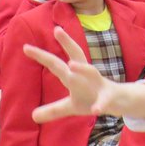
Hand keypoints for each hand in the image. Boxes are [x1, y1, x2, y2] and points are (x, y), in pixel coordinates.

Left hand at [23, 27, 144, 122]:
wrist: (119, 102)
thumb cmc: (92, 99)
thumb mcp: (71, 106)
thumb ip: (53, 110)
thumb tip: (33, 116)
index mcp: (74, 75)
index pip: (56, 63)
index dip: (42, 55)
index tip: (25, 47)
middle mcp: (86, 75)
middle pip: (76, 55)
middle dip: (67, 43)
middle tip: (57, 30)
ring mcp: (98, 84)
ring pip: (91, 72)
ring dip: (82, 68)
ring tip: (71, 65)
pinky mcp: (108, 97)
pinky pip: (104, 100)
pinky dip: (100, 105)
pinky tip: (96, 110)